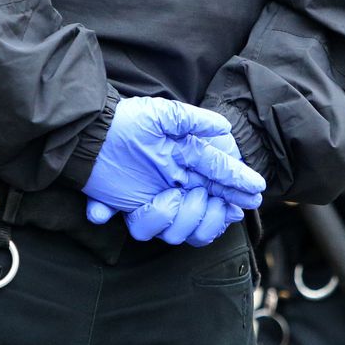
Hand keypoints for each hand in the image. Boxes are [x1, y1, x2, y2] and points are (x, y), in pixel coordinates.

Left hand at [85, 130, 259, 245]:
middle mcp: (180, 185)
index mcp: (190, 161)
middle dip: (211, 213)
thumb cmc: (129, 121)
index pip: (222, 177)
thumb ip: (194, 120)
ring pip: (183, 230)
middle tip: (203, 198)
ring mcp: (159, 201)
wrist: (91, 134)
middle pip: (209, 214)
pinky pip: (148, 230)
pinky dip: (146, 220)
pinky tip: (136, 207)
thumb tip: (224, 127)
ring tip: (170, 197)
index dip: (238, 186)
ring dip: (181, 218)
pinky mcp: (135, 211)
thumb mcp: (162, 114)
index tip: (252, 193)